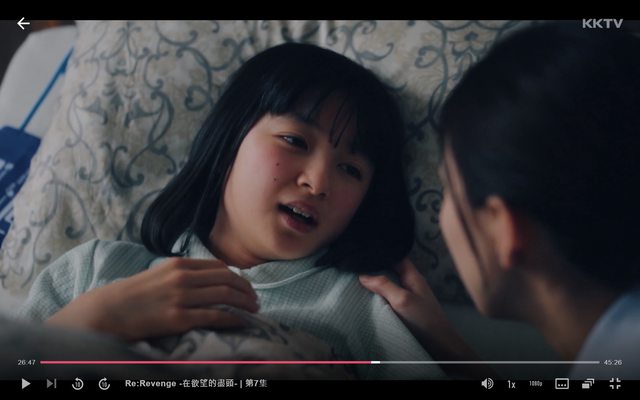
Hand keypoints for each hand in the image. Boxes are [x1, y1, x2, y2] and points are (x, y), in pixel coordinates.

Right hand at [47, 258, 258, 340]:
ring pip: (225, 296)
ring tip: (253, 310)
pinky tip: (241, 322)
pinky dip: (233, 319)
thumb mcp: (159, 274)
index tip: (244, 286)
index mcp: (179, 264)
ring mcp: (181, 298)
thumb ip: (182, 273)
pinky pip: (215, 316)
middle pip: (227, 279)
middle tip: (255, 300)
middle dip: (246, 290)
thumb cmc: (133, 294)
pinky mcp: (178, 318)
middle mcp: (182, 277)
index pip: (219, 267)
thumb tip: (208, 279)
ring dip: (244, 303)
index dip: (236, 277)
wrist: (109, 311)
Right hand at [359, 258, 449, 343]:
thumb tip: (363, 276)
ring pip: (389, 283)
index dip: (382, 253)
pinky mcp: (404, 308)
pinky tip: (368, 297)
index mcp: (412, 276)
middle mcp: (410, 283)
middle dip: (376, 267)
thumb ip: (384, 285)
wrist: (439, 344)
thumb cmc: (425, 319)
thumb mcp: (402, 300)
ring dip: (376, 282)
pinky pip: (389, 296)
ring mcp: (408, 296)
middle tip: (357, 266)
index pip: (396, 256)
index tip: (364, 253)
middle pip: (391, 269)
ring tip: (357, 279)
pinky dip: (379, 295)